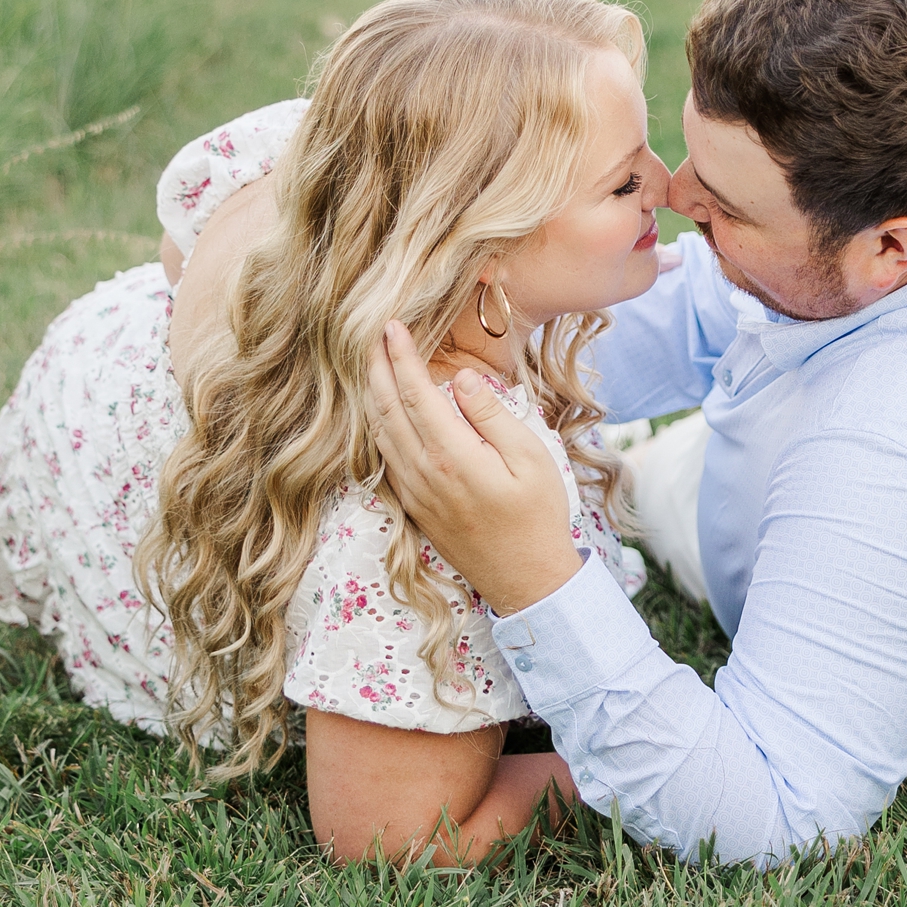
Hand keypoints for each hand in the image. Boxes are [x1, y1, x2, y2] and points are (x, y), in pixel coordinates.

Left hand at [367, 322, 581, 615]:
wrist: (527, 580)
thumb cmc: (538, 516)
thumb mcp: (530, 458)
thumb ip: (491, 415)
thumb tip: (459, 378)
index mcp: (452, 456)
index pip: (416, 394)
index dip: (401, 357)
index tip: (392, 326)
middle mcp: (423, 473)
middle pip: (386, 409)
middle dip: (375, 367)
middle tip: (369, 333)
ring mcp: (414, 492)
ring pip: (379, 433)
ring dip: (371, 394)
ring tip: (370, 363)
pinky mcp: (414, 506)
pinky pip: (385, 457)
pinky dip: (377, 425)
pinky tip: (381, 411)